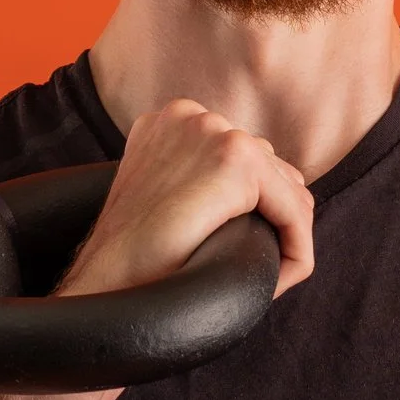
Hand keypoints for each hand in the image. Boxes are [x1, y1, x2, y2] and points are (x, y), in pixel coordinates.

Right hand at [55, 98, 315, 299]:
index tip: (244, 251)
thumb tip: (247, 197)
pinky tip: (276, 280)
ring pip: (289, 192)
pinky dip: (296, 251)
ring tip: (263, 275)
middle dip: (274, 221)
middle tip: (257, 268)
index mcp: (171, 122)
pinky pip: (295, 213)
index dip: (254, 212)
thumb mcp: (159, 200)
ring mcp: (213, 132)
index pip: (245, 160)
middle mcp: (191, 115)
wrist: (103, 284)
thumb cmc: (129, 258)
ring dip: (285, 237)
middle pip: (272, 171)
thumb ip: (196, 181)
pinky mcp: (236, 161)